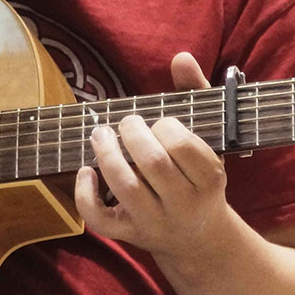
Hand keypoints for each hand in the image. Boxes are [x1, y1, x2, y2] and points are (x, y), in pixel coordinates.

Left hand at [74, 52, 232, 259]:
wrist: (199, 238)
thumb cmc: (198, 177)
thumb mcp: (207, 138)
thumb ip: (195, 94)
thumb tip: (180, 57)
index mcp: (210, 180)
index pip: (184, 147)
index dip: (165, 127)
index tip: (157, 123)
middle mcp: (184, 204)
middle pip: (153, 164)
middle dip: (132, 135)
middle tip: (126, 123)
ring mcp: (154, 222)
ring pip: (125, 187)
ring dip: (106, 154)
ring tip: (100, 134)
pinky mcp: (128, 235)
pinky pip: (101, 220)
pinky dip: (85, 194)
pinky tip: (86, 172)